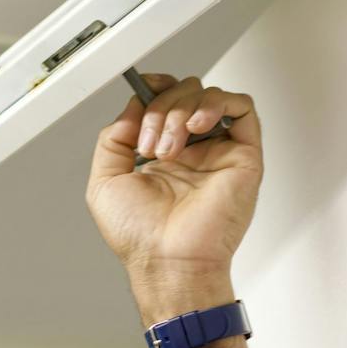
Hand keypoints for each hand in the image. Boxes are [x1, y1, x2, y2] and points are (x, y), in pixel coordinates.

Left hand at [85, 74, 263, 283]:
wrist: (166, 259)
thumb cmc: (139, 236)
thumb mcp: (104, 182)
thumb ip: (113, 139)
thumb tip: (133, 107)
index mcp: (160, 156)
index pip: (163, 103)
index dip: (154, 89)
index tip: (144, 88)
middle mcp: (190, 152)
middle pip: (184, 94)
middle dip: (161, 109)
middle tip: (148, 144)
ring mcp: (216, 152)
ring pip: (208, 97)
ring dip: (182, 111)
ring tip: (170, 147)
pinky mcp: (242, 156)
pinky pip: (241, 108)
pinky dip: (217, 104)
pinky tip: (196, 127)